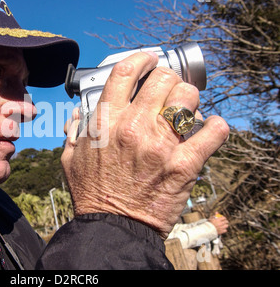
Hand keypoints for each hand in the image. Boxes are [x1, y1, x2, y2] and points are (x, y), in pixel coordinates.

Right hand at [62, 51, 228, 238]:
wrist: (113, 227)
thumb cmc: (92, 194)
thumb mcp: (70, 159)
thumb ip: (73, 131)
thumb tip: (79, 114)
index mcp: (106, 122)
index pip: (125, 72)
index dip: (141, 59)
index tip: (149, 59)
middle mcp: (133, 127)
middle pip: (162, 79)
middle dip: (168, 78)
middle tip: (169, 87)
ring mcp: (161, 144)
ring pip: (188, 98)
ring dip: (189, 99)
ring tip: (186, 108)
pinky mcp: (184, 164)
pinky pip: (212, 132)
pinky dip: (216, 126)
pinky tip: (210, 127)